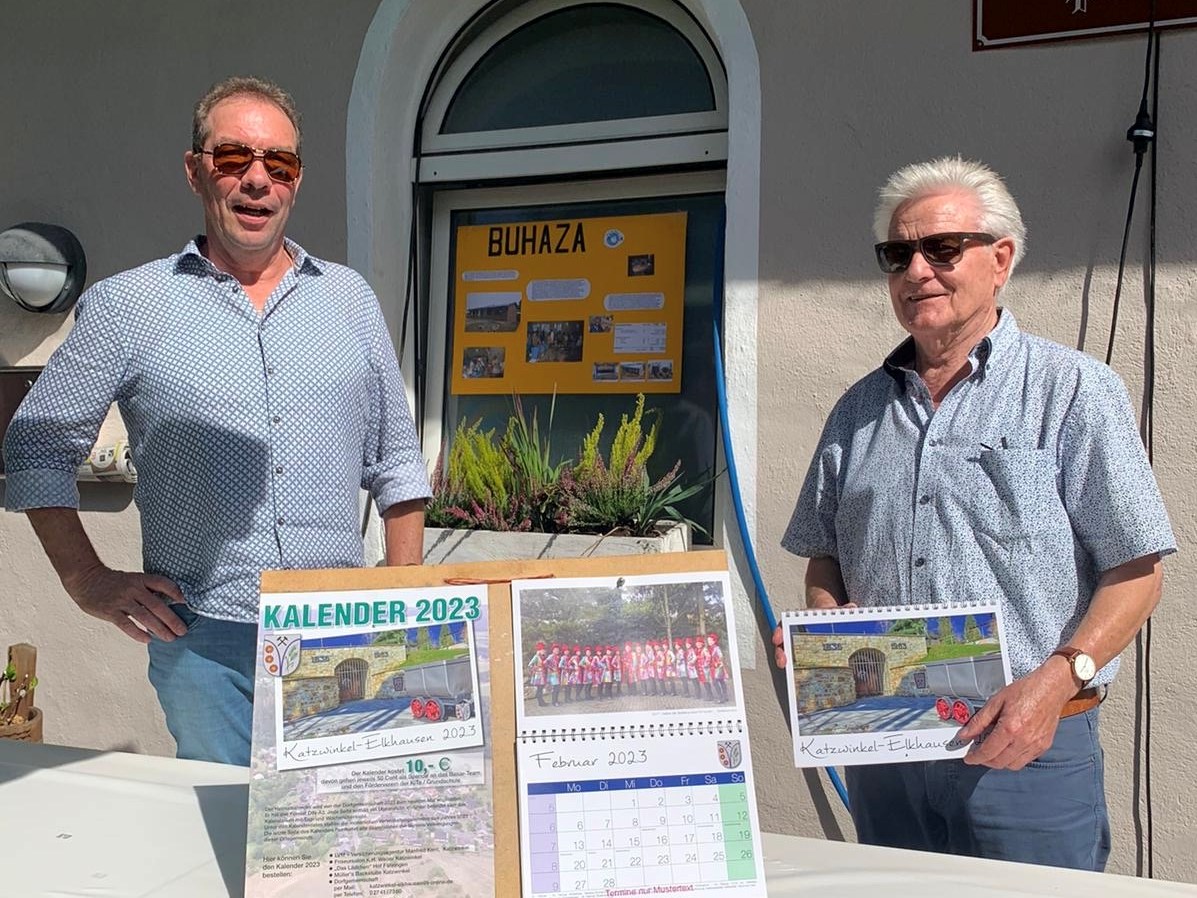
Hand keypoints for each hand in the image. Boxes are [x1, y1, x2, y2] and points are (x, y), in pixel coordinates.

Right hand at [63, 565, 186, 643]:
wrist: (85, 579)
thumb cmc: (113, 582)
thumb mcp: (132, 579)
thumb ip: (147, 589)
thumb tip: (169, 601)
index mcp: (140, 579)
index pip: (163, 583)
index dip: (176, 592)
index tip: (187, 602)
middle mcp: (133, 589)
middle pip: (157, 605)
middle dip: (172, 619)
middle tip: (183, 630)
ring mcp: (121, 600)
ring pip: (144, 616)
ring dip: (159, 629)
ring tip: (170, 638)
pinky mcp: (110, 611)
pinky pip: (126, 624)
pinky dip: (138, 633)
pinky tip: (148, 639)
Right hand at [771, 598, 857, 668]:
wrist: (832, 620)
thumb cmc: (831, 615)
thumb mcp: (837, 611)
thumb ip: (844, 610)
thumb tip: (852, 608)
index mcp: (800, 621)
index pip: (785, 625)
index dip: (779, 632)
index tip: (777, 638)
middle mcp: (796, 633)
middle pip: (783, 643)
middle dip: (780, 652)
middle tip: (782, 661)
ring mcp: (799, 645)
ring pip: (787, 655)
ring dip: (785, 663)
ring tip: (787, 670)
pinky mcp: (804, 655)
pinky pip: (797, 663)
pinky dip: (795, 671)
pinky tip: (799, 679)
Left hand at [956, 660, 1076, 769]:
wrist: (1051, 688)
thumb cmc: (1026, 690)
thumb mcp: (996, 701)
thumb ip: (978, 721)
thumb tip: (965, 734)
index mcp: (1010, 728)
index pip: (988, 752)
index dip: (975, 757)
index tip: (968, 758)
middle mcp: (1024, 740)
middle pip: (999, 762)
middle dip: (985, 761)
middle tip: (978, 753)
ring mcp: (1036, 745)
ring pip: (1013, 765)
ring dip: (1000, 761)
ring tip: (992, 749)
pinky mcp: (1044, 746)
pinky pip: (1026, 760)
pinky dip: (1014, 758)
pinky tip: (1008, 747)